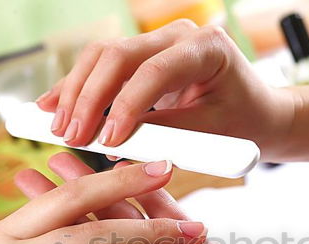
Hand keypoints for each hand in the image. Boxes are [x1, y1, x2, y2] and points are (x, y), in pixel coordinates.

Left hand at [18, 155, 308, 243]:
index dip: (42, 239)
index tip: (11, 214)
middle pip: (88, 237)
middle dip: (59, 206)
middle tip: (28, 172)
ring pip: (120, 219)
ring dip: (94, 189)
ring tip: (64, 160)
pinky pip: (163, 212)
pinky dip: (144, 188)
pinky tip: (122, 163)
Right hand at [36, 20, 293, 160]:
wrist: (257, 112)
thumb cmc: (243, 123)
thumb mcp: (211, 133)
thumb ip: (167, 134)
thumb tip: (114, 144)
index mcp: (207, 48)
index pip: (155, 71)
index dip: (125, 106)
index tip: (105, 141)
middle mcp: (178, 35)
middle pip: (118, 56)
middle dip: (89, 98)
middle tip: (70, 136)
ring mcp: (158, 41)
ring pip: (102, 56)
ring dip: (75, 91)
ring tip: (55, 125)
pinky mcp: (143, 55)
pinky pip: (103, 66)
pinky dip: (77, 87)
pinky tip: (52, 105)